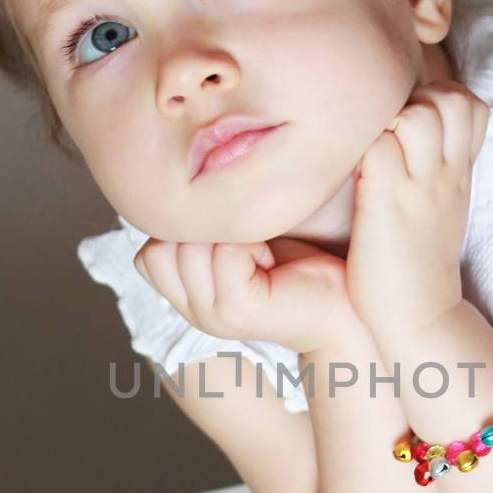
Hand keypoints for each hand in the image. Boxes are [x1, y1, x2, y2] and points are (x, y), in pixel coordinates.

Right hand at [133, 235, 356, 355]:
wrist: (345, 309)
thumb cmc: (302, 265)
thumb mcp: (242, 239)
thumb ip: (206, 225)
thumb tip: (181, 175)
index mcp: (188, 296)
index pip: (146, 252)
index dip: (188, 230)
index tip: (235, 239)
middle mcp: (192, 311)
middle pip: (161, 247)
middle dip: (208, 231)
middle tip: (253, 247)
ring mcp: (211, 316)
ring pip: (189, 248)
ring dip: (232, 236)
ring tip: (264, 254)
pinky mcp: (238, 311)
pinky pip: (226, 253)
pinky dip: (252, 245)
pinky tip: (273, 262)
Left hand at [345, 80, 489, 337]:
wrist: (419, 316)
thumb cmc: (417, 263)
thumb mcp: (440, 206)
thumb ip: (432, 166)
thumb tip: (404, 135)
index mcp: (459, 171)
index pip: (468, 103)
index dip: (438, 102)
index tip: (409, 131)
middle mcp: (446, 172)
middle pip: (449, 98)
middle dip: (416, 102)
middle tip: (387, 139)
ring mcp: (420, 186)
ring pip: (416, 114)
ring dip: (387, 122)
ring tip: (372, 156)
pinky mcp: (387, 201)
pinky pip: (375, 148)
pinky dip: (358, 151)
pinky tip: (351, 176)